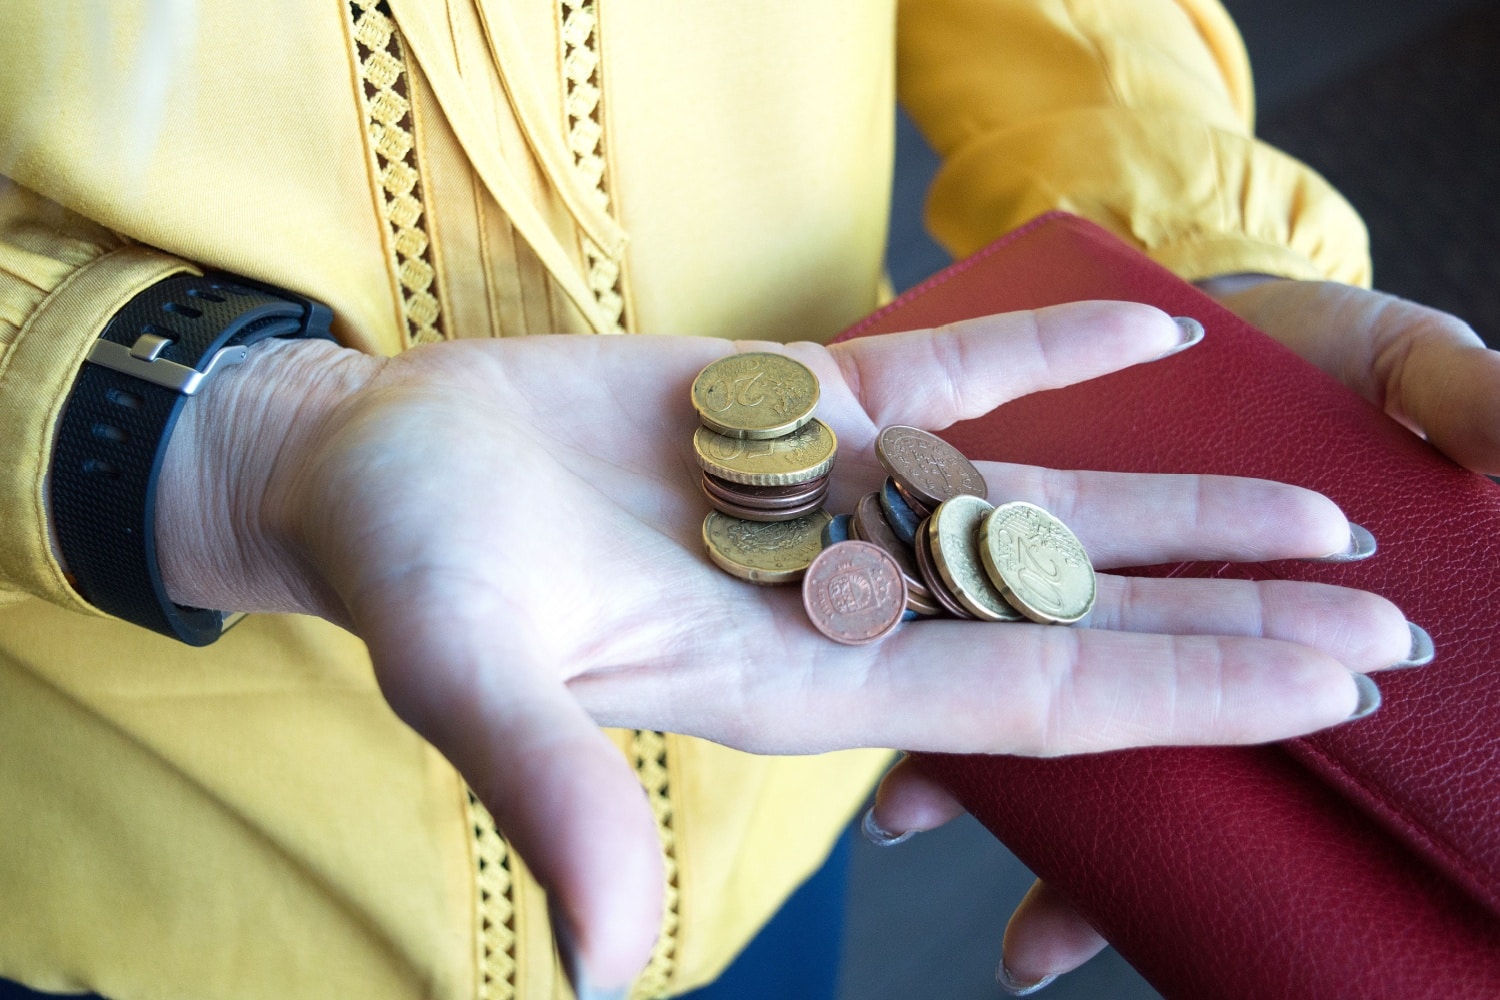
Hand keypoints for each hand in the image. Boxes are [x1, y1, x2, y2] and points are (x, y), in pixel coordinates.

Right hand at [153, 300, 1411, 992]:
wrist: (379, 464)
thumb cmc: (416, 569)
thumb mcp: (476, 676)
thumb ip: (555, 799)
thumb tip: (600, 973)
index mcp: (796, 677)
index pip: (1035, 698)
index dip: (1188, 695)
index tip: (1325, 686)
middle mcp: (839, 598)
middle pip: (1074, 615)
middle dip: (1232, 622)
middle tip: (1386, 623)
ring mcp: (827, 499)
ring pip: (1036, 504)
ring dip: (1176, 508)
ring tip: (1314, 506)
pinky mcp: (790, 407)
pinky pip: (945, 375)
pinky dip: (1043, 357)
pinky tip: (1147, 334)